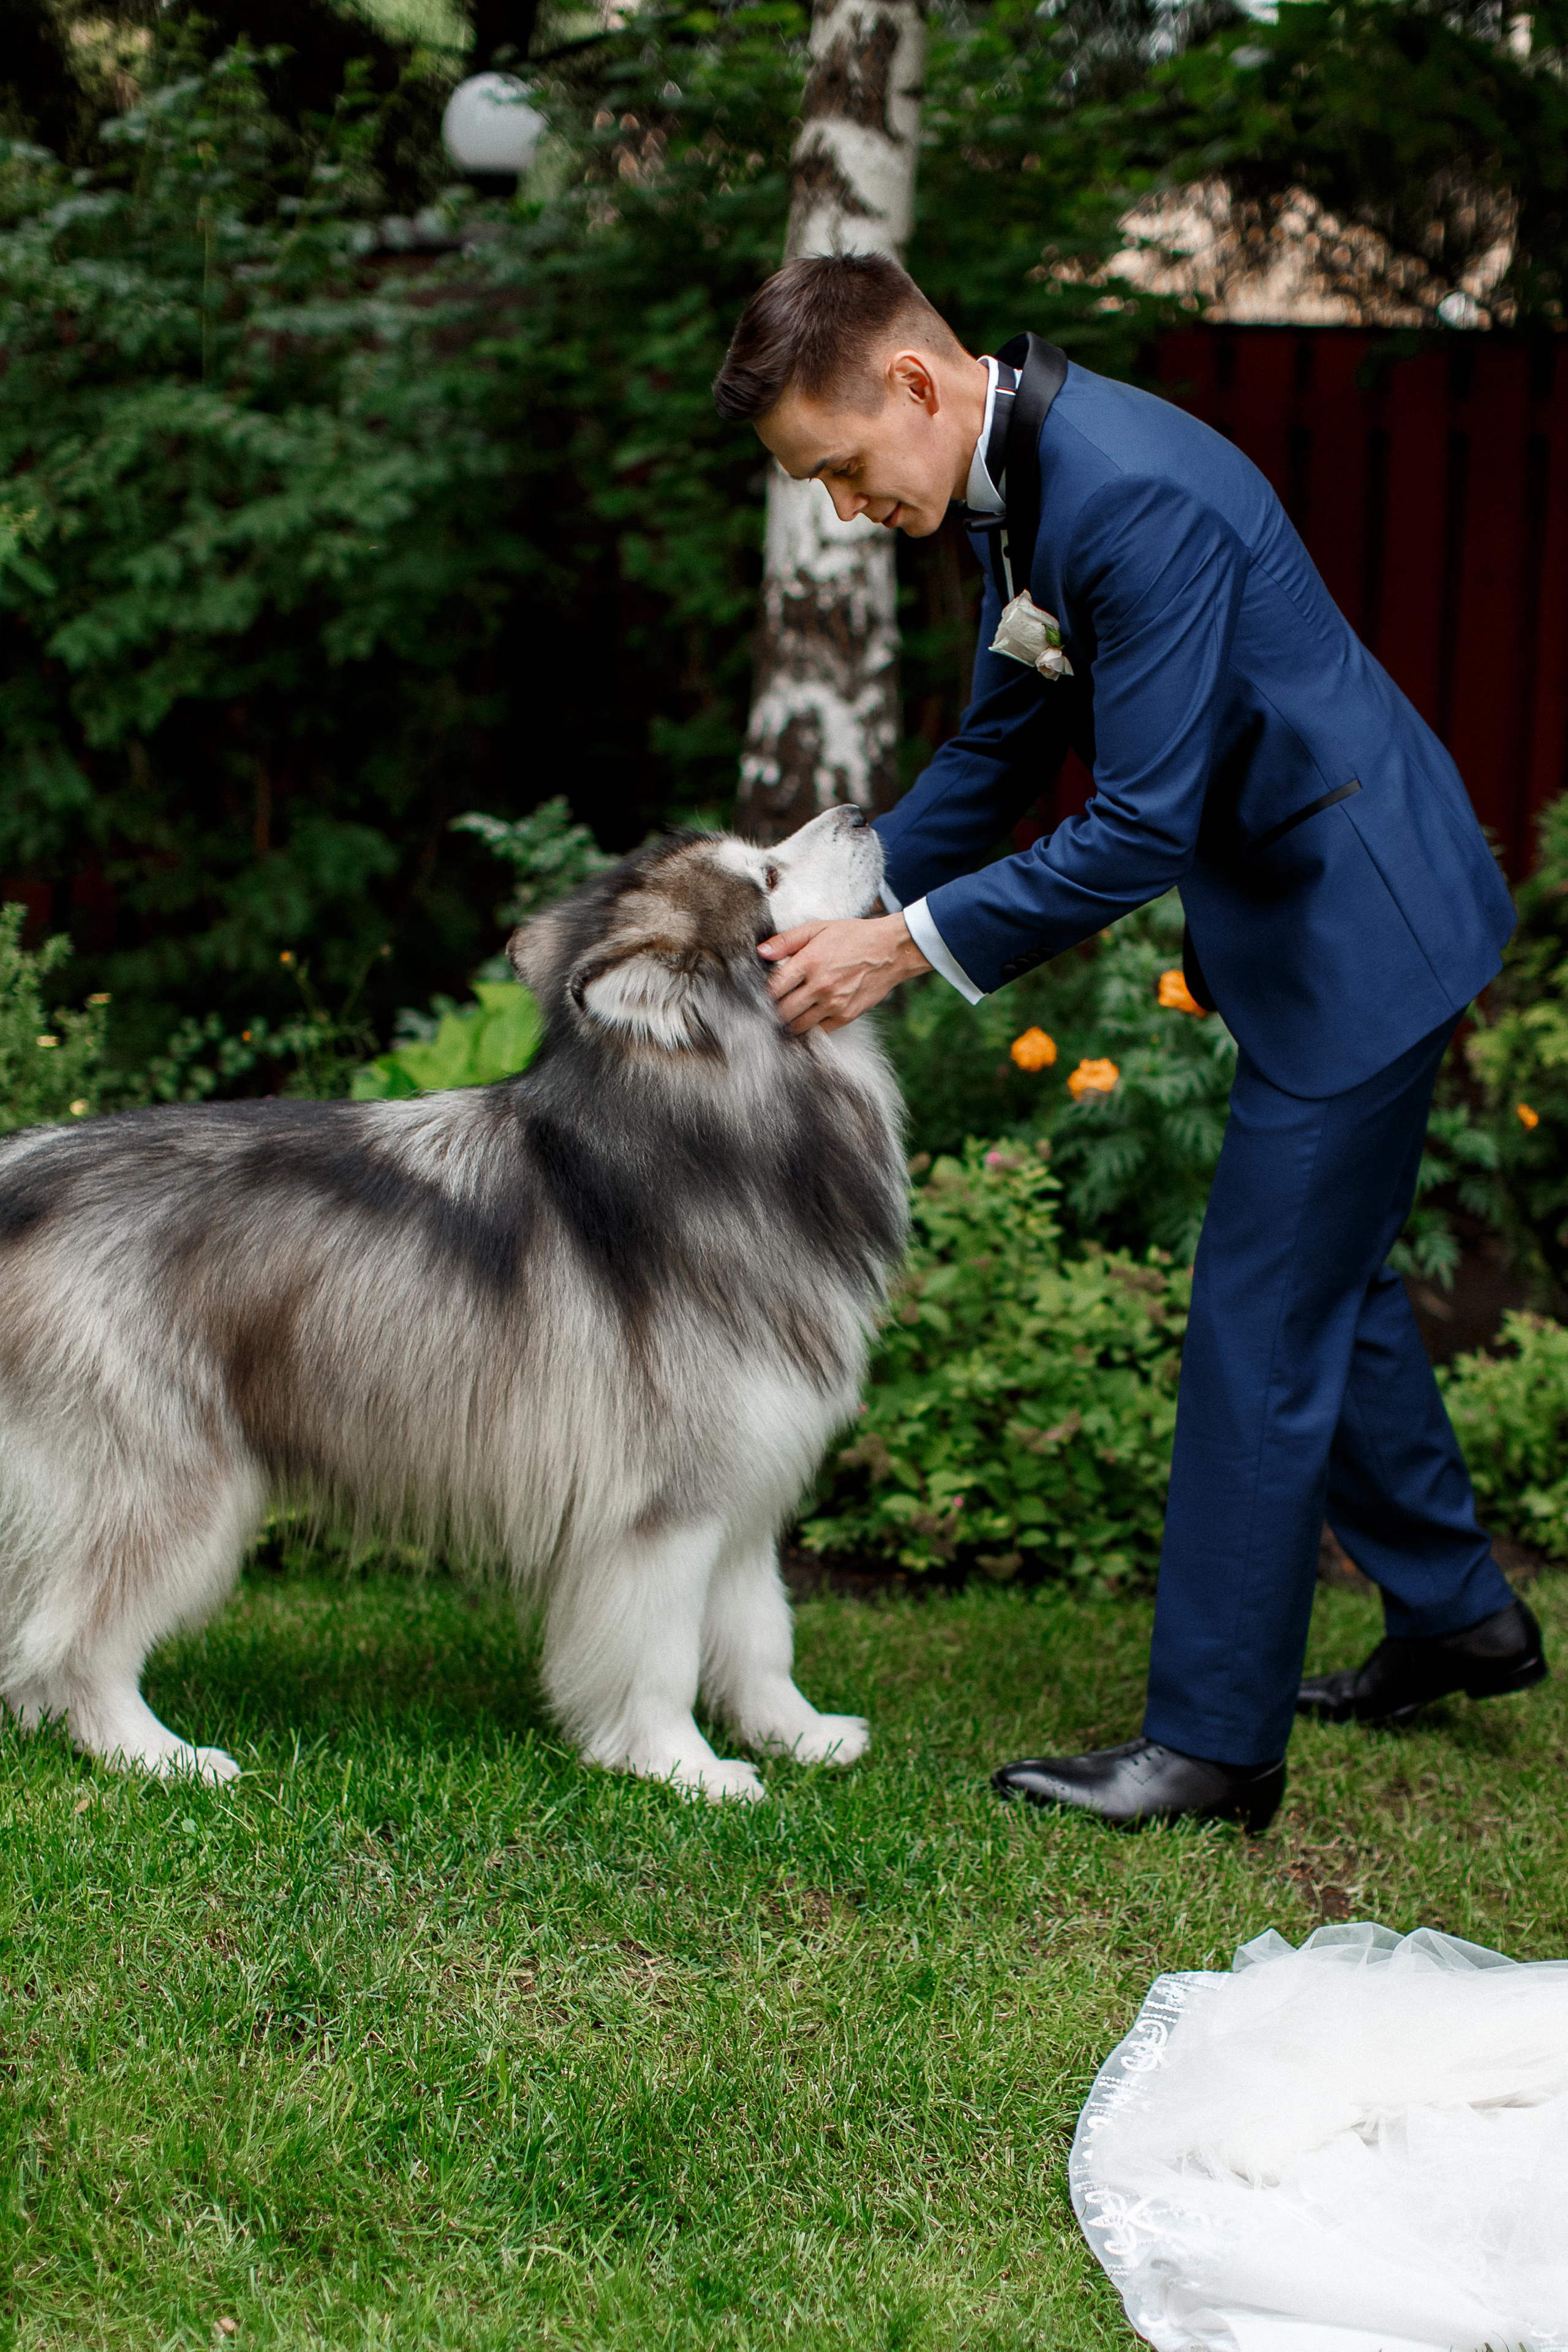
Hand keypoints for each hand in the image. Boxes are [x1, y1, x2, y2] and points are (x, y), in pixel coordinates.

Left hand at [759, 912, 929, 1034]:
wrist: (891, 950)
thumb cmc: (853, 936)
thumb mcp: (818, 928)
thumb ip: (786, 941)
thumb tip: (761, 952)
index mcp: (809, 962)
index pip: (773, 988)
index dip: (763, 993)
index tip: (762, 992)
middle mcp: (820, 986)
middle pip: (782, 1011)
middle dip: (773, 1010)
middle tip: (771, 1006)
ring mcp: (834, 1004)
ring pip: (798, 1025)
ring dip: (789, 1022)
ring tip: (788, 1013)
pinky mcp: (846, 1015)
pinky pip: (820, 1031)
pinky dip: (811, 1027)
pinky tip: (808, 1017)